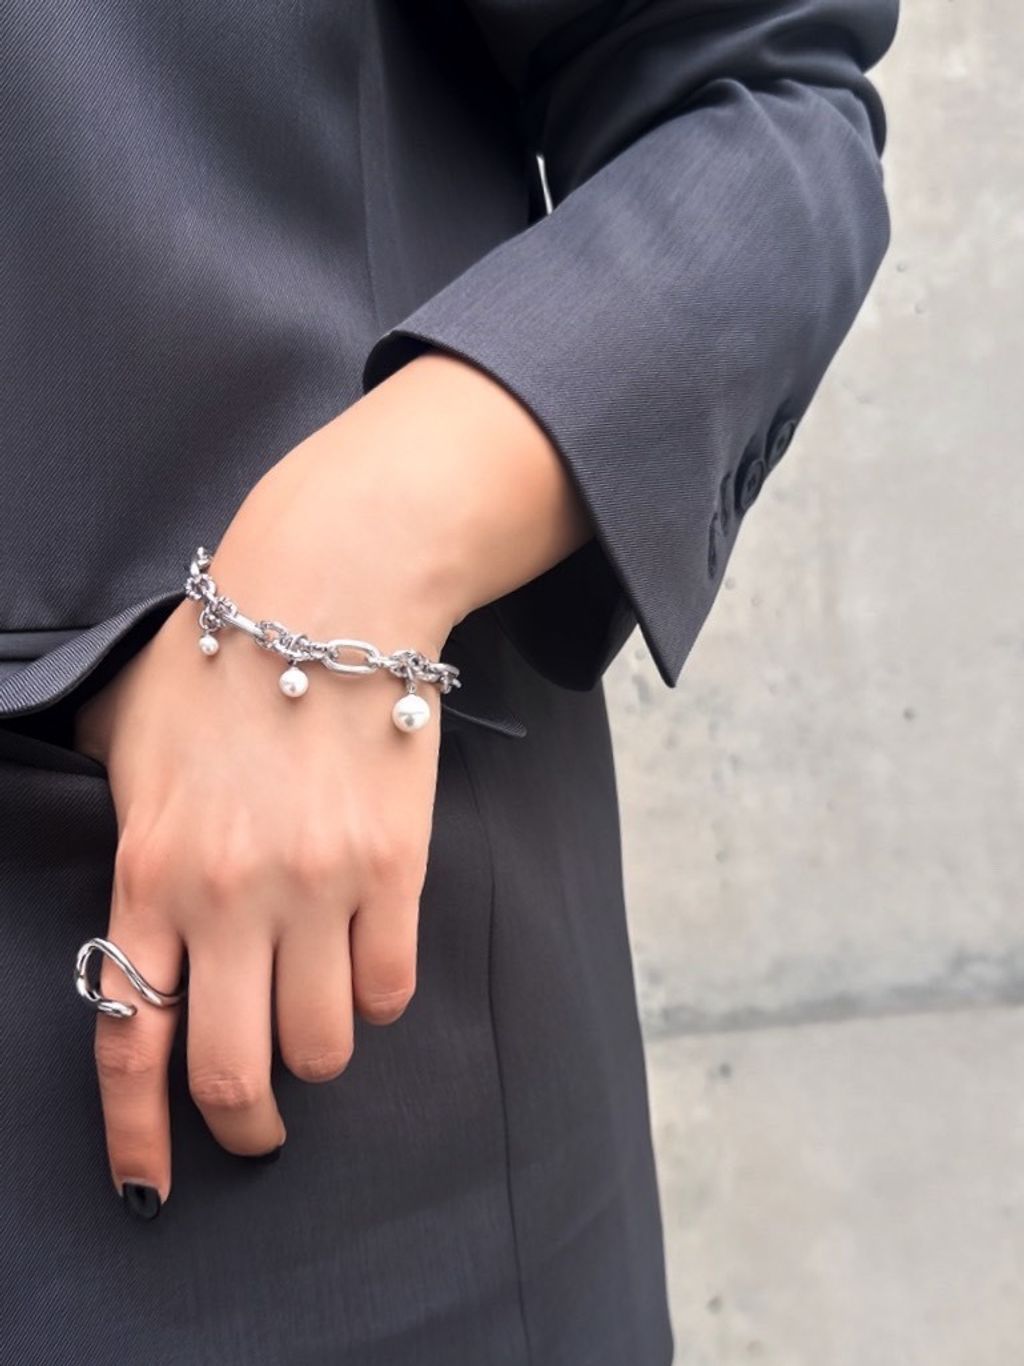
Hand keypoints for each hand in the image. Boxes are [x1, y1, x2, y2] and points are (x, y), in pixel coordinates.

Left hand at [72, 352, 591, 1215]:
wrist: (331, 592)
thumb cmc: (222, 657)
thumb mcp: (130, 733)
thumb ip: (112, 813)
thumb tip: (124, 873)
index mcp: (148, 870)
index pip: (130, 1039)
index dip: (138, 1134)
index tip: (151, 1187)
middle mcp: (229, 894)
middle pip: (235, 1071)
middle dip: (246, 1127)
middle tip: (257, 1132)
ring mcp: (318, 884)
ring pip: (325, 1044)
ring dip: (319, 1052)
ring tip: (317, 1018)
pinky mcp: (396, 866)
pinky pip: (392, 985)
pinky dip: (379, 996)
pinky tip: (366, 960)